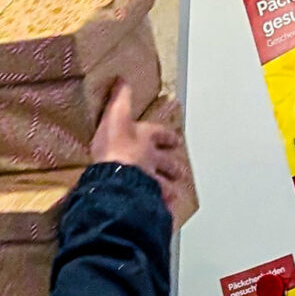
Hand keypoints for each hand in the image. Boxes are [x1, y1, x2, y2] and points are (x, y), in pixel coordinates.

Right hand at [92, 81, 197, 229]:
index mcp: (147, 140)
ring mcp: (150, 184)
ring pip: (164, 187)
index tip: (174, 139)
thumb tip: (123, 79)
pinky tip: (159, 216)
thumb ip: (120, 98)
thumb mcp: (115, 115)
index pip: (162, 135)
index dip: (168, 137)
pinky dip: (158, 211)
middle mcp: (152, 162)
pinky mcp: (144, 202)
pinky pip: (153, 208)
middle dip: (173, 167)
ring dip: (168, 190)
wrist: (115, 175)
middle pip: (168, 165)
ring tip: (172, 196)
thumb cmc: (115, 146)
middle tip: (179, 170)